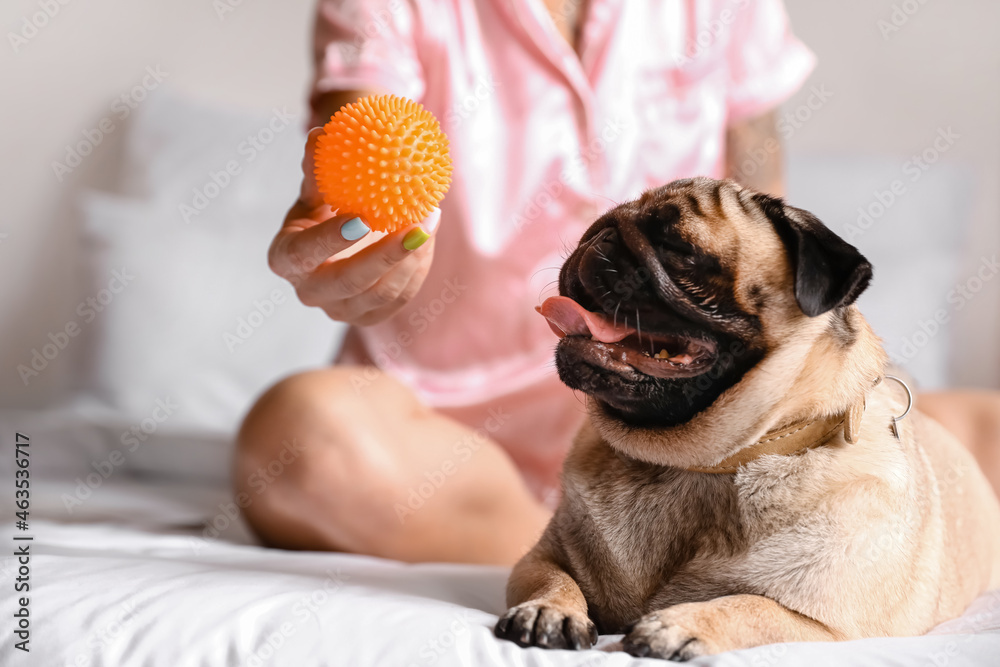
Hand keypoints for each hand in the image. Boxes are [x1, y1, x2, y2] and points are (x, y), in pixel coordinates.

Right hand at [269, 127, 438, 325]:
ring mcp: (340, 310)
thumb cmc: (325, 206)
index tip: (362, 218)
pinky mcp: (369, 317)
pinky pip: (401, 297)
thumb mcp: (316, 187)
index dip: (331, 240)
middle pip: (349, 282)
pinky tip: (428, 235)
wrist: (341, 239)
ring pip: (382, 293)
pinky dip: (418, 266)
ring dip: (412, 257)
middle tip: (417, 223)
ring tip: (430, 219)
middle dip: (386, 255)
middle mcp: (309, 292)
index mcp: (286, 259)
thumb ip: (318, 167)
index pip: (304, 253)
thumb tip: (321, 135)